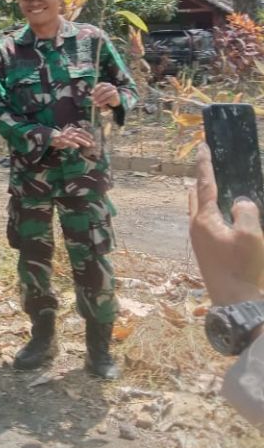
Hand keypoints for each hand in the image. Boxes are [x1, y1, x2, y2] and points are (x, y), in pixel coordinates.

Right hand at [49, 126, 94, 149]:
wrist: (48, 136)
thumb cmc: (60, 137)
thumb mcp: (68, 137)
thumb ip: (75, 138)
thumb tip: (82, 142)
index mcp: (71, 130)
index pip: (80, 131)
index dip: (86, 134)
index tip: (92, 138)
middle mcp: (69, 131)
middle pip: (80, 134)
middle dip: (87, 139)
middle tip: (93, 144)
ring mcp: (65, 135)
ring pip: (75, 137)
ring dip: (82, 141)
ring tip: (88, 145)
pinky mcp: (60, 139)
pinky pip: (67, 142)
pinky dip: (72, 144)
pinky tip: (77, 146)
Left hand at [92, 82, 120, 108]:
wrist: (114, 101)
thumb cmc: (106, 96)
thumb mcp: (101, 94)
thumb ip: (96, 93)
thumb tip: (91, 95)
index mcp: (107, 84)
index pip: (101, 85)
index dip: (95, 88)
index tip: (91, 93)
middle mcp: (111, 86)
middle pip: (103, 89)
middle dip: (97, 94)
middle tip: (92, 99)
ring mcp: (114, 91)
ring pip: (105, 94)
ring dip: (99, 99)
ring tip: (95, 103)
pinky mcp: (115, 97)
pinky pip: (108, 100)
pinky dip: (102, 102)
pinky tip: (99, 105)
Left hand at [189, 144, 263, 304]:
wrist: (235, 302)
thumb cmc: (242, 268)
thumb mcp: (251, 235)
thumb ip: (246, 211)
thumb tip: (240, 202)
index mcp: (203, 219)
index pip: (204, 184)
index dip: (205, 164)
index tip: (202, 145)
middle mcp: (196, 226)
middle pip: (196, 194)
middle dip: (202, 178)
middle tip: (210, 162)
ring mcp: (198, 239)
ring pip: (199, 209)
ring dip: (205, 195)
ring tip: (217, 184)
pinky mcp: (205, 250)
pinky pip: (206, 222)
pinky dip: (212, 210)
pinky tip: (223, 212)